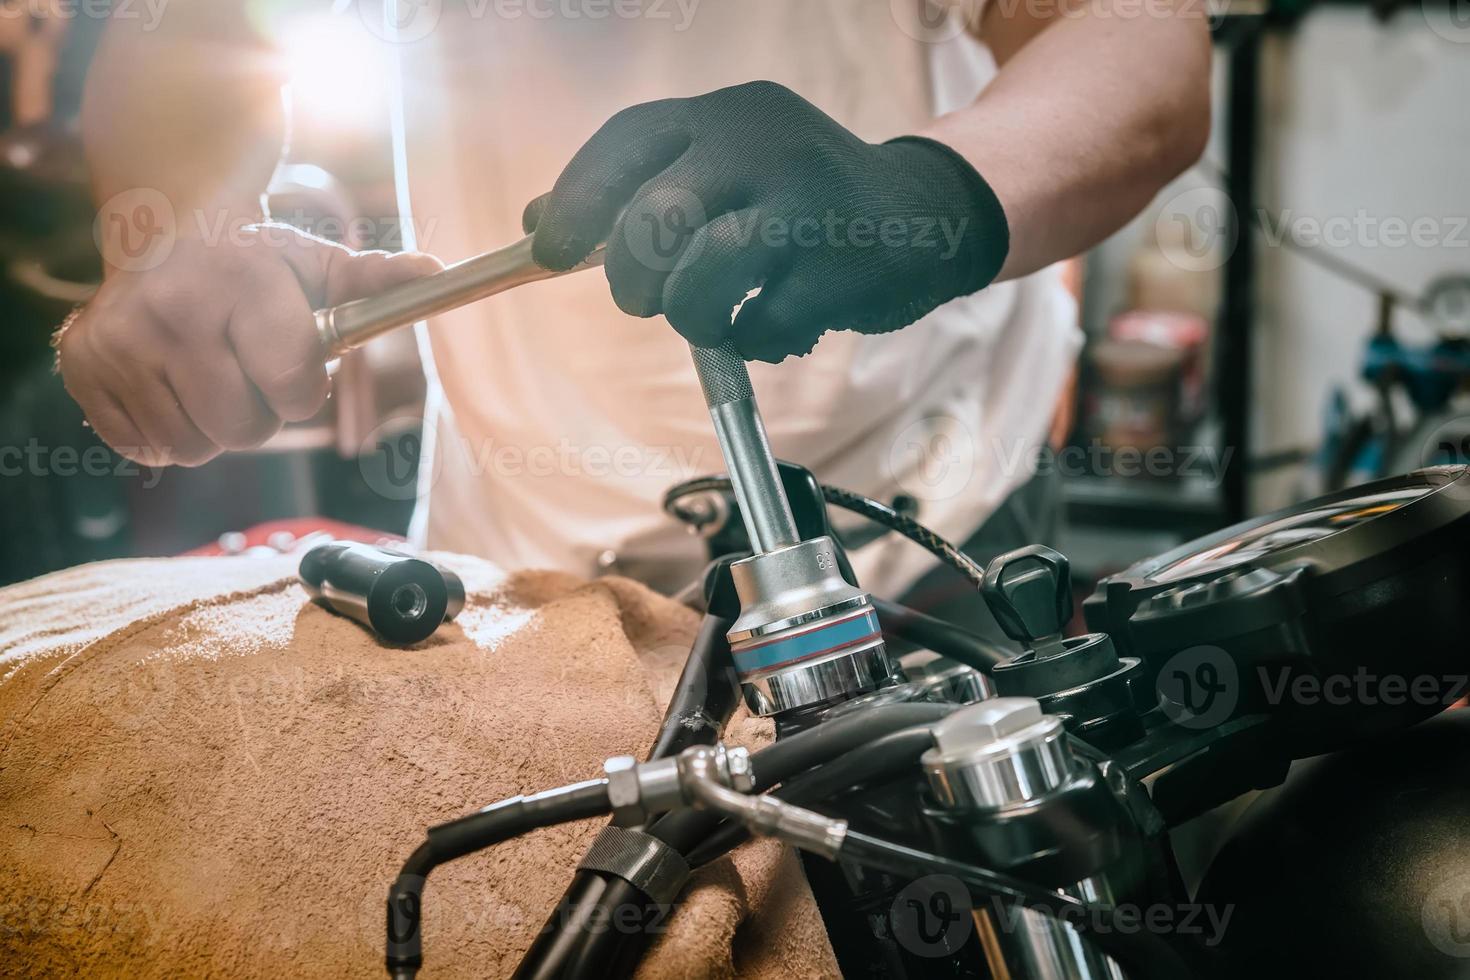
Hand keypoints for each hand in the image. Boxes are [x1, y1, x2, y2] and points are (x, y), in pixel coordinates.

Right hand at [58, 223, 440, 465]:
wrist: (162, 234)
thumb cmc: (258, 265)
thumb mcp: (319, 266)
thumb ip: (377, 282)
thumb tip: (437, 272)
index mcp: (240, 280)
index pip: (295, 389)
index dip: (303, 390)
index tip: (292, 366)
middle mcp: (172, 307)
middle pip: (244, 432)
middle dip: (259, 415)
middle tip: (245, 370)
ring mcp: (119, 339)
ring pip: (194, 449)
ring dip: (212, 427)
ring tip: (207, 374)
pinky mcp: (82, 367)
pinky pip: (145, 450)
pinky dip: (165, 432)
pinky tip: (168, 383)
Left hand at [524, 80, 1008, 362]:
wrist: (923, 213)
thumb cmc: (802, 199)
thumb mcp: (725, 170)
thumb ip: (639, 189)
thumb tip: (536, 226)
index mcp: (726, 116)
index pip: (628, 141)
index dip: (577, 200)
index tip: (550, 252)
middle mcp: (763, 145)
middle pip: (655, 219)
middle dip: (634, 279)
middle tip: (647, 300)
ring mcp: (806, 203)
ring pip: (703, 278)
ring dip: (692, 316)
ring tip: (713, 318)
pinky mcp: (844, 264)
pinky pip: (762, 324)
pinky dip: (752, 341)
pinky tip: (772, 327)